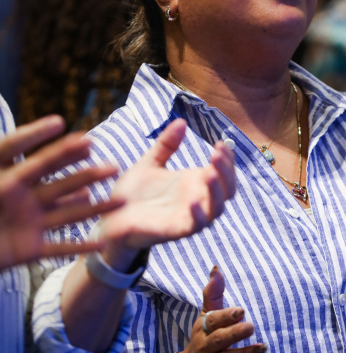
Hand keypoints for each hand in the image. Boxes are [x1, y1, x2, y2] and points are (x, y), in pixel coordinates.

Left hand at [0, 114, 120, 269]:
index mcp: (10, 182)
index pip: (40, 161)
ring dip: (95, 209)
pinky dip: (78, 246)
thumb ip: (2, 156)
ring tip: (120, 202)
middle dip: (87, 176)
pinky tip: (99, 243)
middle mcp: (25, 201)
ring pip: (68, 215)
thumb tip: (17, 139)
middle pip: (62, 185)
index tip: (84, 137)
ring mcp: (29, 225)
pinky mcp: (28, 250)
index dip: (61, 150)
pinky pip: (57, 248)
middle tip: (113, 166)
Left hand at [98, 119, 235, 265]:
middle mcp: (197, 199)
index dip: (227, 159)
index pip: (223, 172)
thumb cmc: (132, 193)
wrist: (110, 218)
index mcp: (193, 182)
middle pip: (227, 189)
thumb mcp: (149, 163)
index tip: (220, 143)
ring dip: (218, 191)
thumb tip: (181, 122)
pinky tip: (192, 201)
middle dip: (227, 171)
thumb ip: (166, 145)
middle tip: (217, 154)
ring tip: (210, 173)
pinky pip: (196, 226)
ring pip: (217, 208)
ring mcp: (189, 215)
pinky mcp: (177, 230)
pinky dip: (199, 215)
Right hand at [161, 266, 265, 352]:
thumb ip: (213, 294)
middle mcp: (206, 348)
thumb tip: (217, 268)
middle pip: (219, 340)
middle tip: (251, 326)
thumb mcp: (205, 318)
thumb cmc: (203, 341)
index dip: (226, 316)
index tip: (241, 310)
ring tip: (263, 347)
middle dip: (234, 333)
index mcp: (203, 330)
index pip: (212, 321)